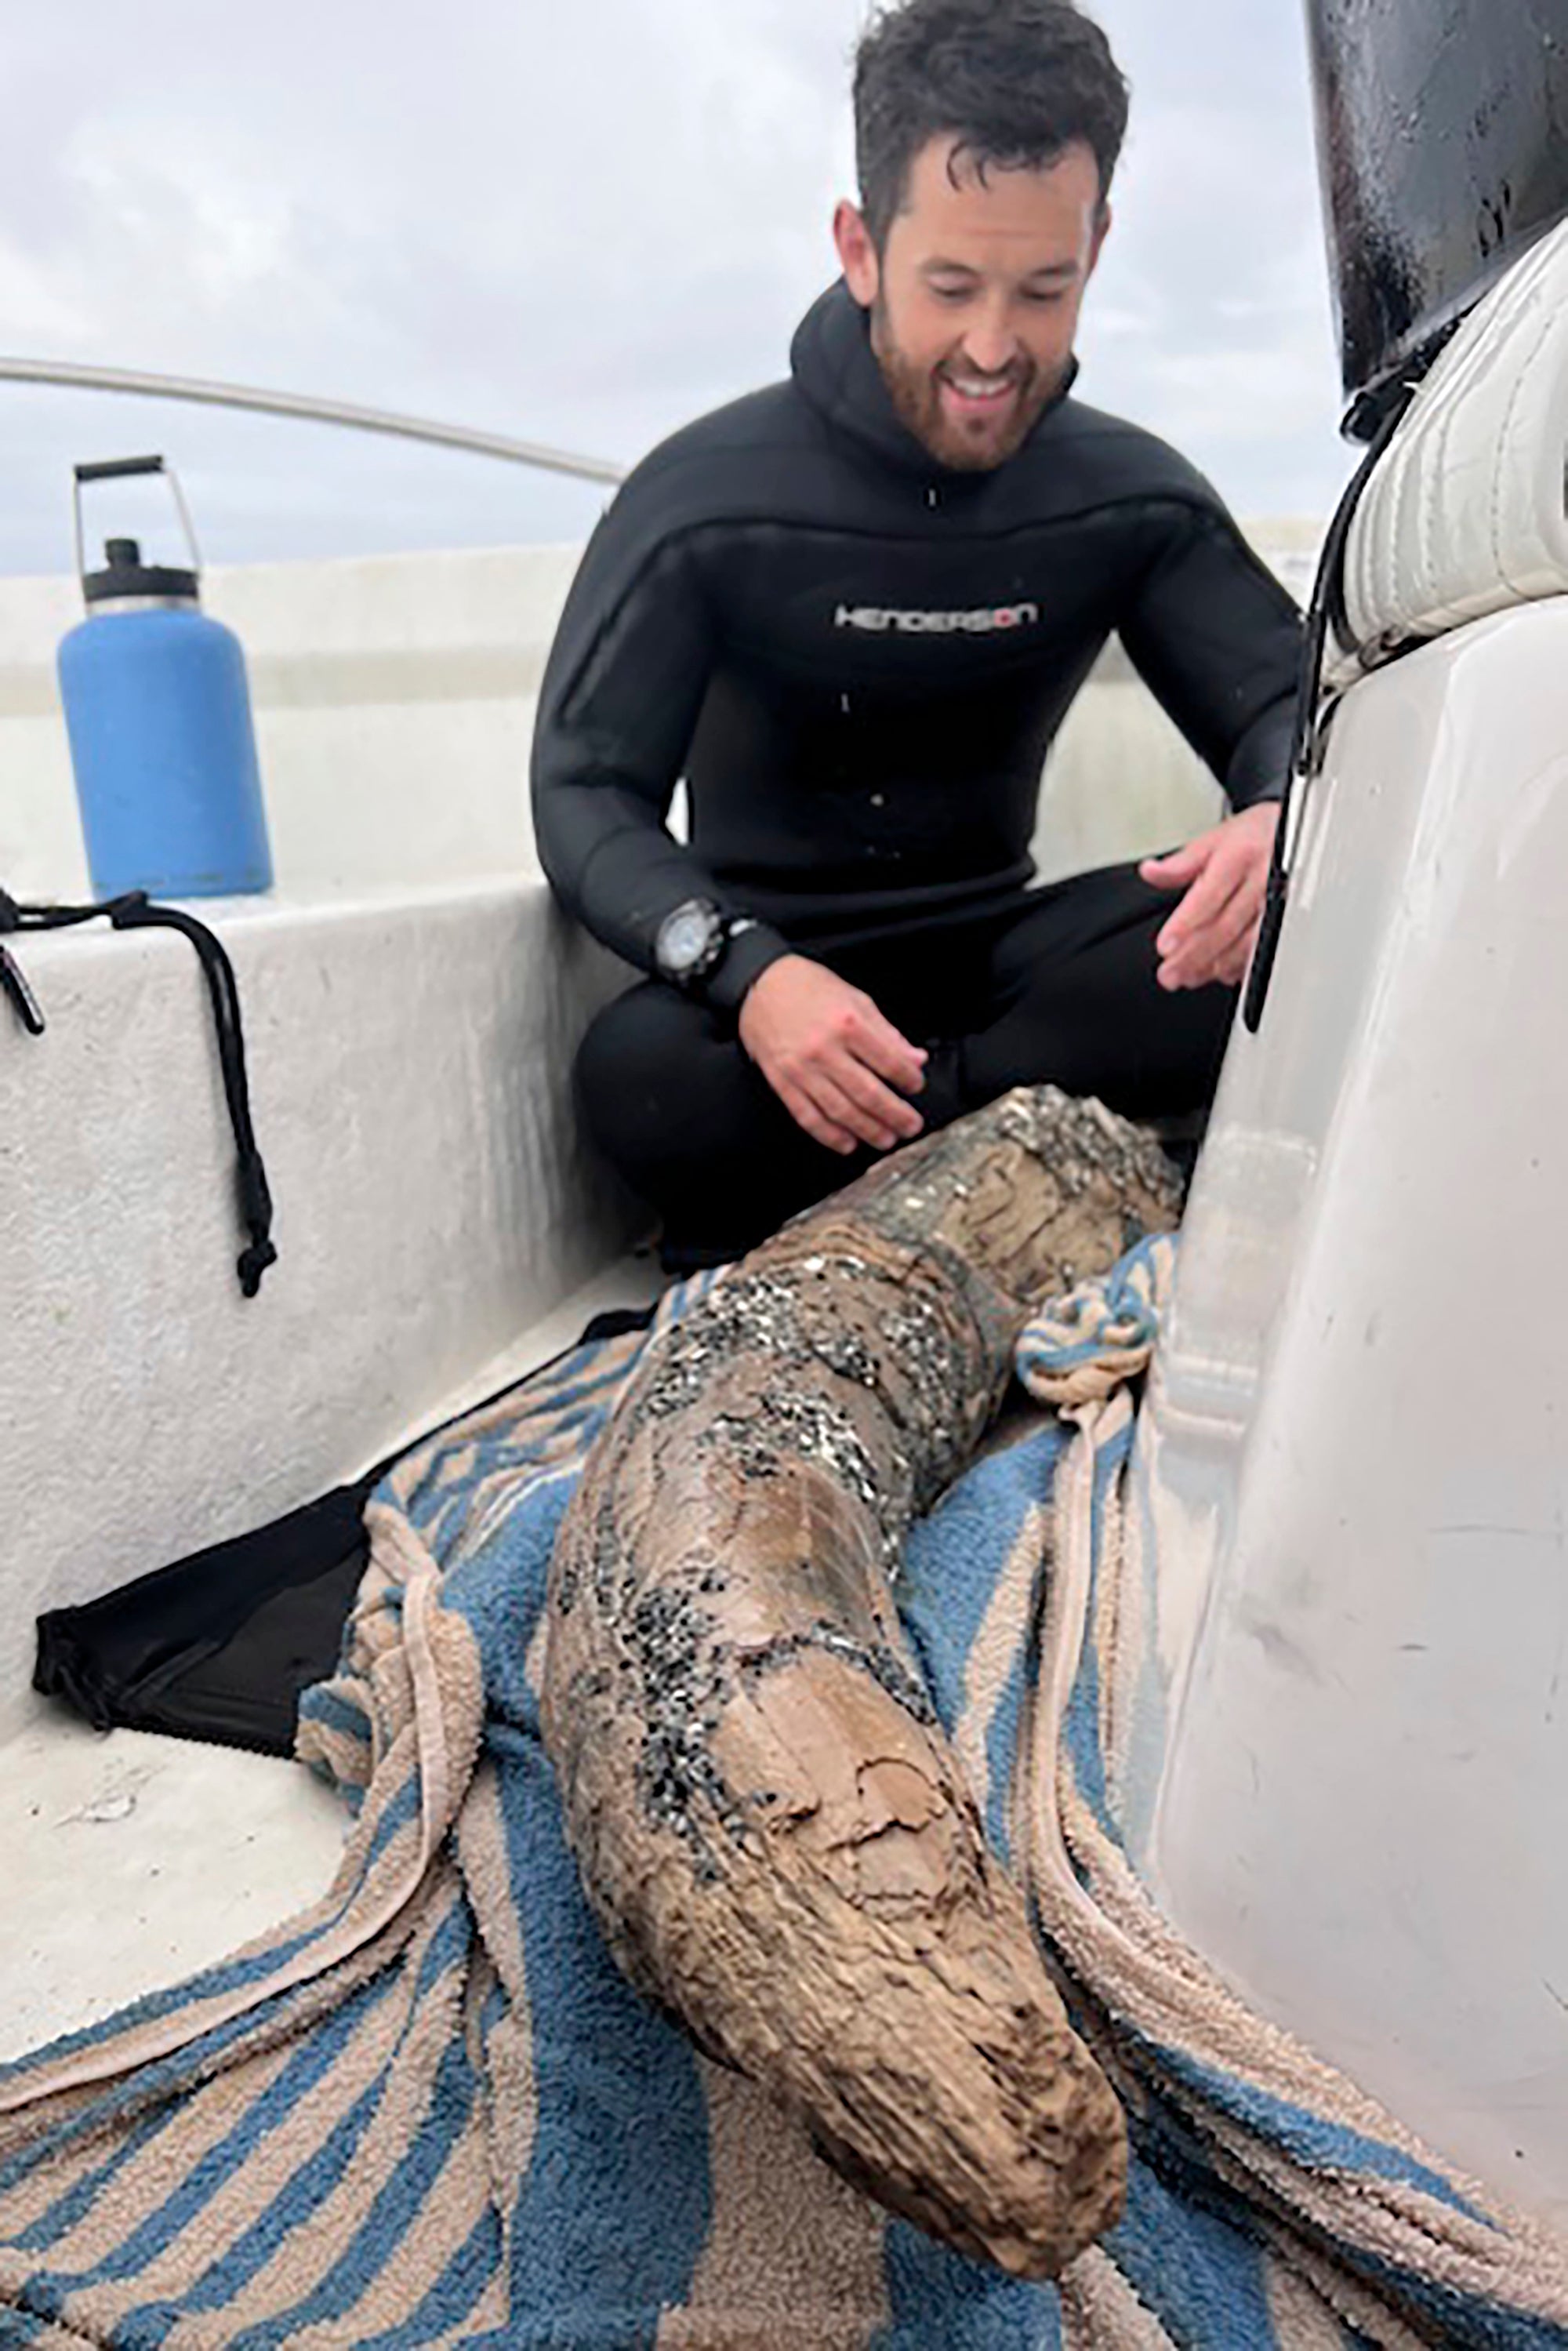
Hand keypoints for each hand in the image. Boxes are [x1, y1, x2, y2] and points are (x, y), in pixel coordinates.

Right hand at [738, 955, 927, 1154]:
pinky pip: (807, 1116)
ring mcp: (801, 1069)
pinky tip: (847, 1143)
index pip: (889, 1062)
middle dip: (895, 1115)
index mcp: (848, 1024)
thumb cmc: (810, 989)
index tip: (916, 1086)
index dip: (909, 1080)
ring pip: (841, 1110)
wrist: (761, 985)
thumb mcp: (857, 1000)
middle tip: (911, 1126)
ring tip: (886, 1139)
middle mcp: (825, 1049)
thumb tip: (915, 1059)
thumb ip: (888, 1033)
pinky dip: (829, 1135)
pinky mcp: (782, 1082)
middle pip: (868, 1093)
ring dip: (868, 1130)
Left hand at [1139, 802, 1279, 990]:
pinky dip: (1241, 965)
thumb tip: (1150, 872)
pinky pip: (1265, 948)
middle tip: (1169, 973)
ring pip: (1246, 943)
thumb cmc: (1257, 836)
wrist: (1299, 834)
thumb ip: (1181, 863)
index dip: (1186, 923)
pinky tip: (1221, 973)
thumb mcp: (1216, 839)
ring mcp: (1279, 902)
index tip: (1166, 946)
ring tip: (1188, 976)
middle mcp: (1263, 879)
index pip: (1209, 895)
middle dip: (1194, 954)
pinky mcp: (1289, 919)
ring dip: (1215, 965)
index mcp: (1240, 855)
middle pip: (1225, 925)